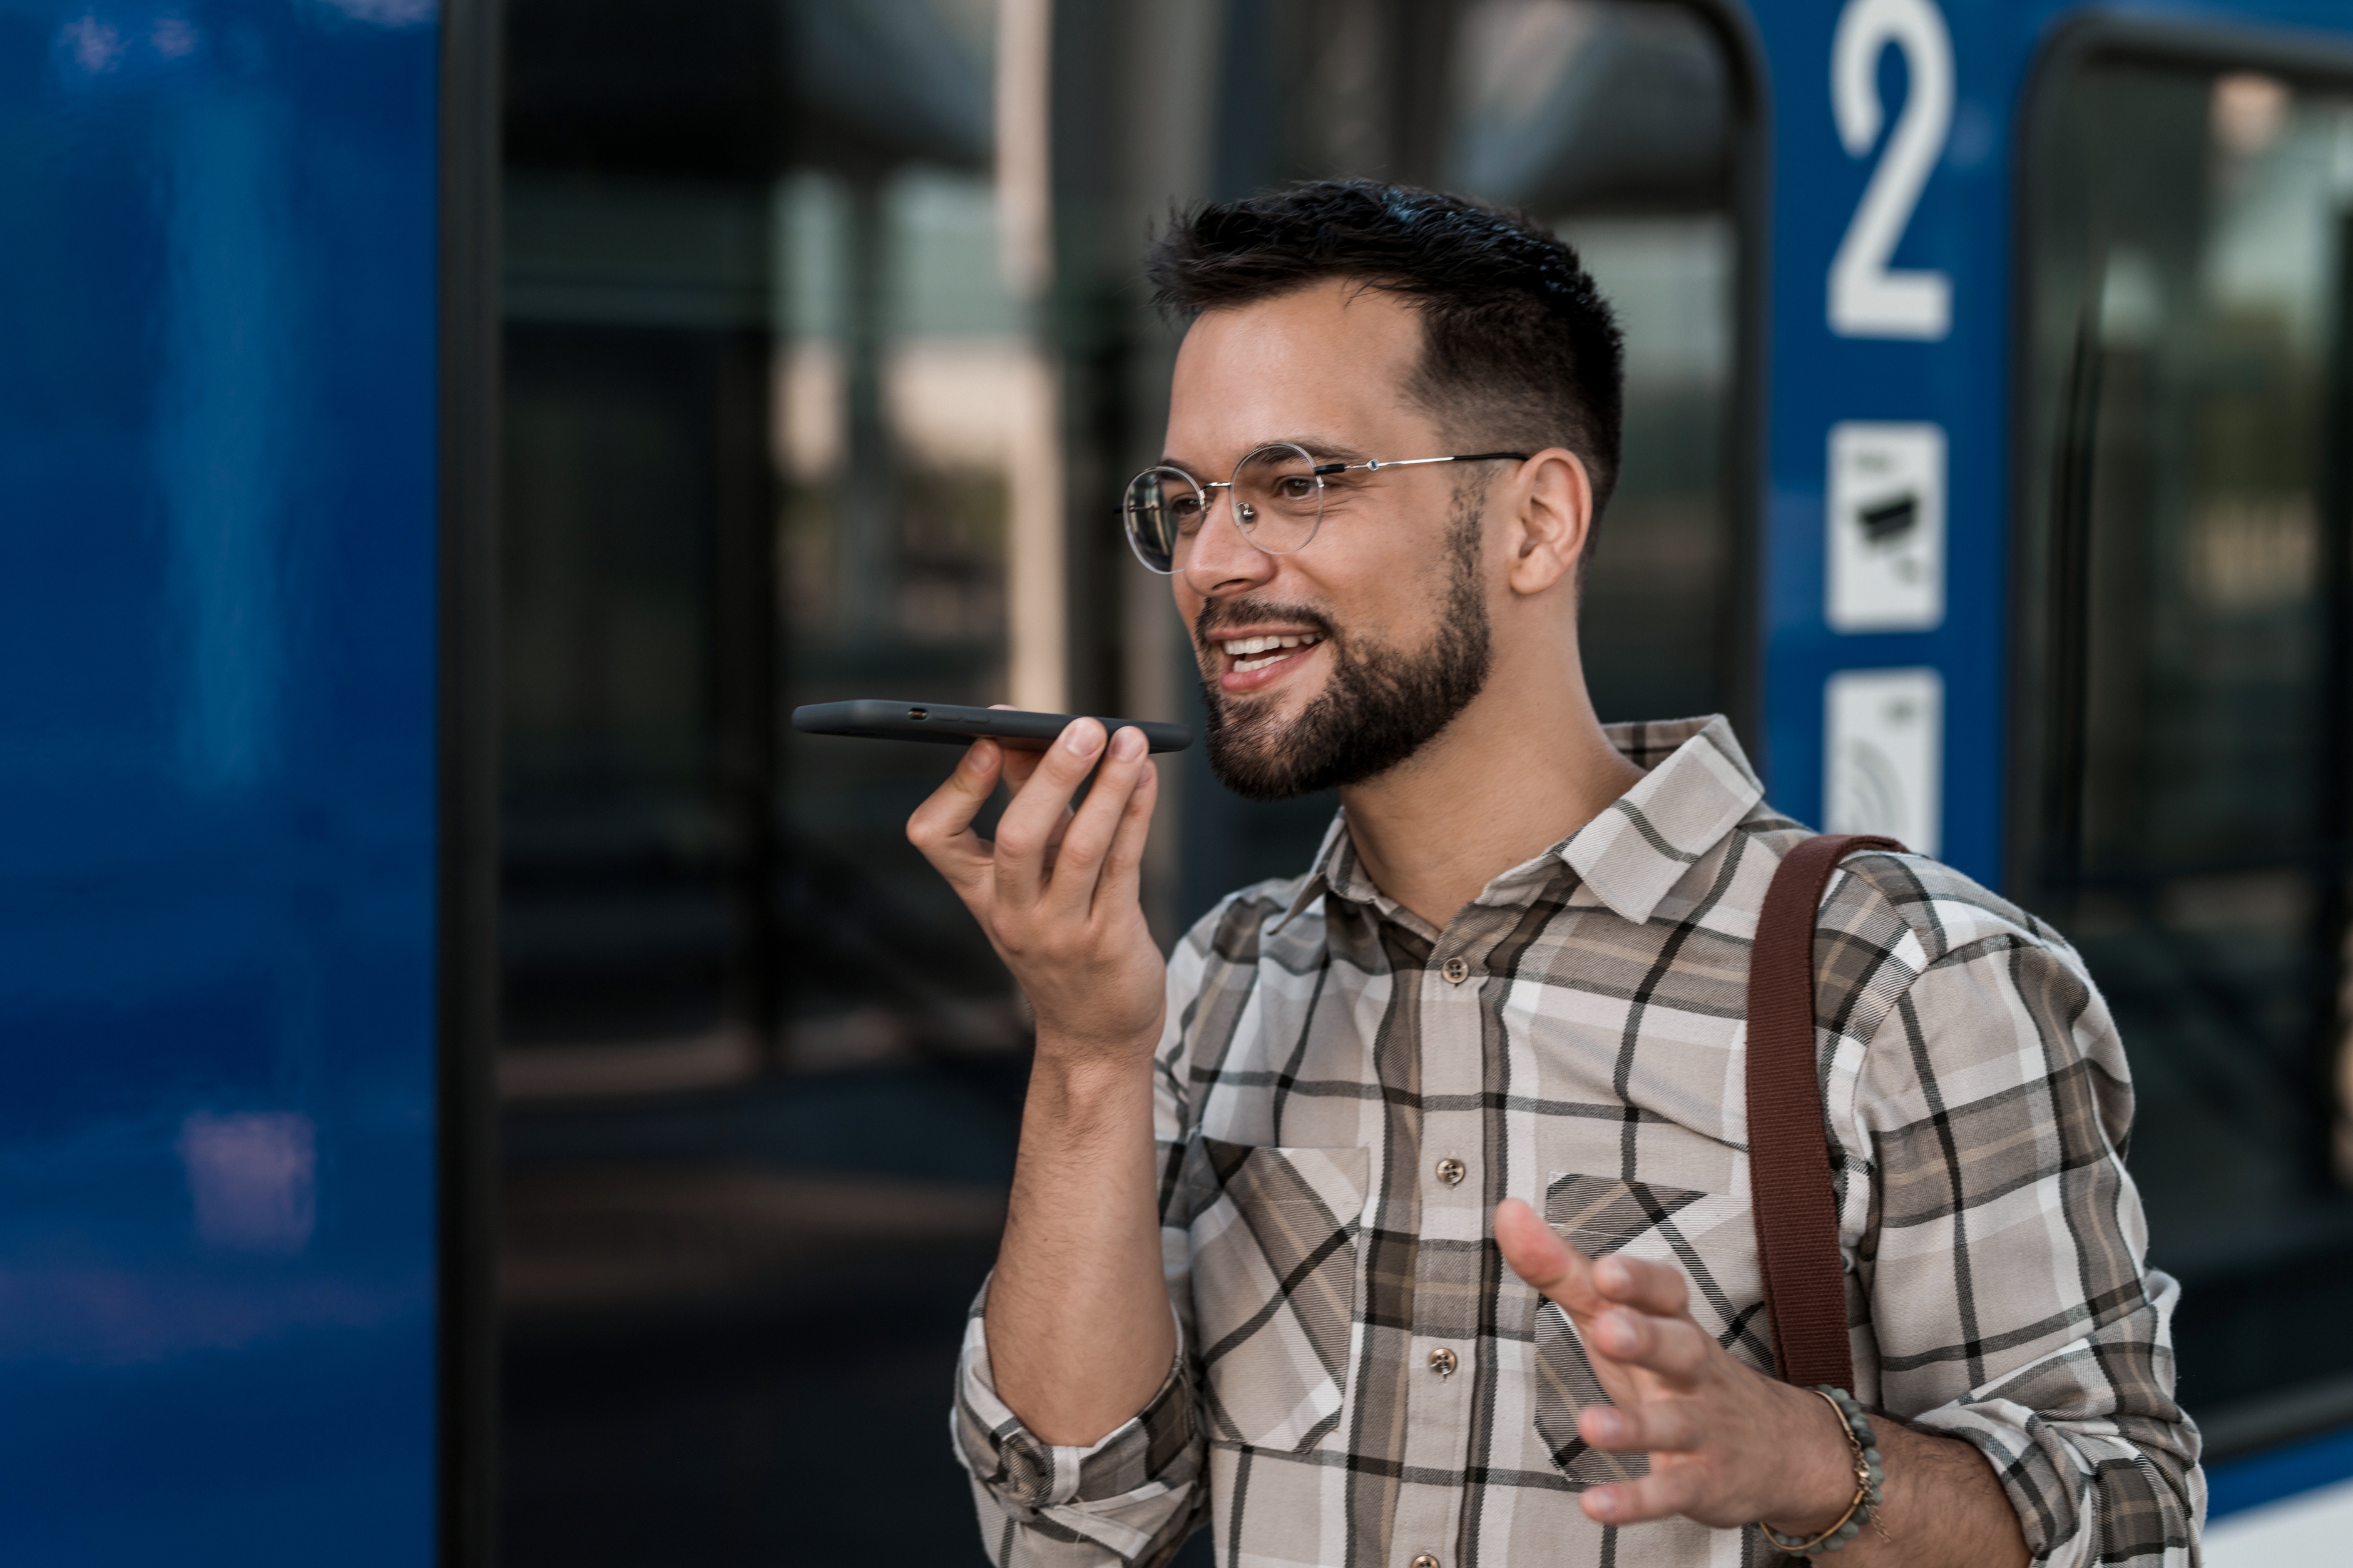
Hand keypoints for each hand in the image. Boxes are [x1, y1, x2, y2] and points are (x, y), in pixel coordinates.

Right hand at [906, 716, 1165, 1061]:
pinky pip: (1123, 866)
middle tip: (1081, 726)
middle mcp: (1012, 914)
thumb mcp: (1033, 881)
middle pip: (1018, 837)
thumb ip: (1032, 811)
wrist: (1094, 1033)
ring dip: (1108, 787)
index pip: (935, 837)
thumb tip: (1026, 736)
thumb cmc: (1063, 940)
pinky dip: (1136, 815)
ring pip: (1081, 848)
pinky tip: (1147, 779)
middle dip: (1051, 775)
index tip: (985, 741)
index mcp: (979, 893)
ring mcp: (1060, 932)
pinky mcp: (1109, 941)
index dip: (957, 788)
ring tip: (1129, 740)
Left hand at [1493, 1198, 1858, 1534]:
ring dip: (1634, 1426)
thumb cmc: (1671, 1365)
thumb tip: (1508, 1212)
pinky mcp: (1702, 1481)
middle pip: (1679, 1347)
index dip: (1640, 1280)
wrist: (1778, 1447)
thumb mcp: (1620, 1315)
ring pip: (1673, 1424)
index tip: (1608, 1269)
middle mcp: (1691, 1369)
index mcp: (1672, 1321)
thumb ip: (1563, 1270)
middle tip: (1608, 1330)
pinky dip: (1636, 1500)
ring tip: (1591, 1426)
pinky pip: (1671, 1492)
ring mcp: (1701, 1427)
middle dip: (1647, 1337)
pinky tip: (1595, 1505)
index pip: (1665, 1291)